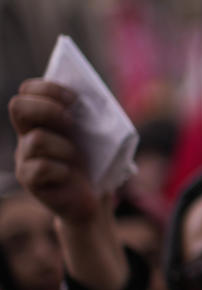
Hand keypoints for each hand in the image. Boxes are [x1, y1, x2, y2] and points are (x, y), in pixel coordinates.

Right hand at [10, 79, 127, 289]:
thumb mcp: (96, 137)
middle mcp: (27, 135)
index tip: (75, 99)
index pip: (29, 91)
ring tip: (77, 159)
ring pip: (36, 139)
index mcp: (43, 120)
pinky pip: (39, 168)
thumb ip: (90, 117)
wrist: (94, 201)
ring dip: (64, 147)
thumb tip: (96, 99)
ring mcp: (24, 157)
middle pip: (18, 106)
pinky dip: (61, 170)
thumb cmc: (96, 165)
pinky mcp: (29, 179)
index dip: (48, 88)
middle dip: (47, 109)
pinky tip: (70, 176)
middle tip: (71, 122)